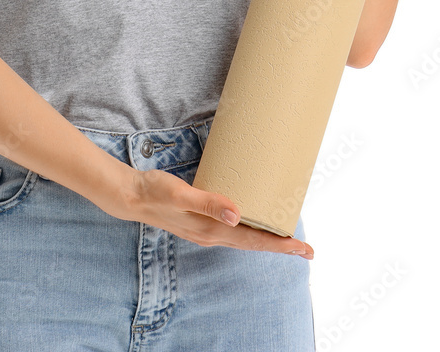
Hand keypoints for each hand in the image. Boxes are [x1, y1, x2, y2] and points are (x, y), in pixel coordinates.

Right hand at [108, 166, 314, 258]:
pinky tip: (253, 222)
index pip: (253, 241)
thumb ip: (208, 202)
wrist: (132, 196)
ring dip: (267, 240)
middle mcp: (211, 235)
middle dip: (281, 247)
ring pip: (245, 240)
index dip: (279, 245)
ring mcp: (206, 231)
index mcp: (210, 230)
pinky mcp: (201, 222)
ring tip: (287, 237)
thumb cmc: (156, 191)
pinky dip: (250, 231)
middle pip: (253, 244)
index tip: (303, 248)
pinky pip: (233, 232)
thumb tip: (237, 214)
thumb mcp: (181, 193)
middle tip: (307, 249)